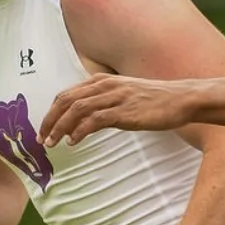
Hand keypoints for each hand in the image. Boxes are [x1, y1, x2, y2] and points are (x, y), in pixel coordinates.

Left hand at [41, 73, 200, 147]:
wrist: (182, 99)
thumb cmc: (155, 100)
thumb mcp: (125, 95)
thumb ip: (105, 102)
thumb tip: (87, 120)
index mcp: (103, 81)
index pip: (67, 94)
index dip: (52, 112)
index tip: (44, 128)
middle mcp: (106, 86)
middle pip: (66, 100)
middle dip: (49, 120)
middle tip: (41, 138)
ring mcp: (116, 98)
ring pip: (77, 109)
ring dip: (60, 127)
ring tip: (52, 142)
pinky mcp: (125, 112)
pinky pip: (95, 120)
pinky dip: (80, 131)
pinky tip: (74, 142)